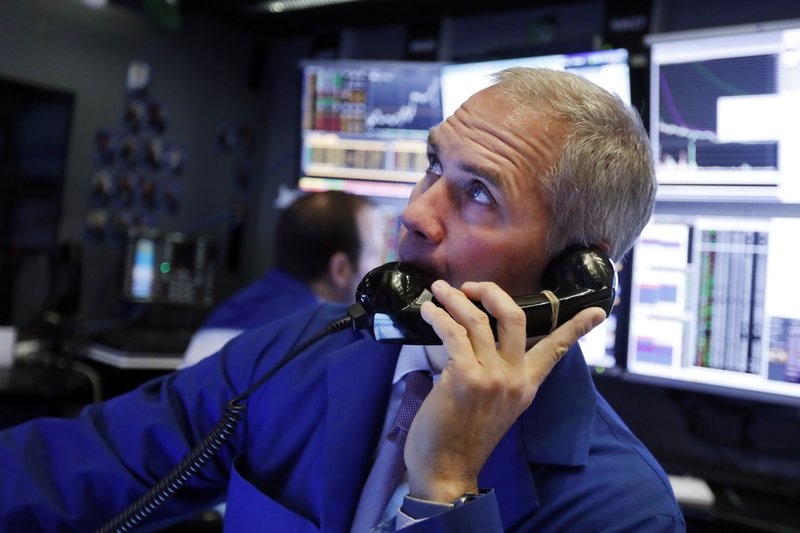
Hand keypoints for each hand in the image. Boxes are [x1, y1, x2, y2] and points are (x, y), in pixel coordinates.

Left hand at [404, 279, 605, 502]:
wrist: (446, 471)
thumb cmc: (462, 438)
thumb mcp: (495, 407)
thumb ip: (498, 376)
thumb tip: (478, 344)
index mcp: (527, 385)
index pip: (557, 349)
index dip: (577, 328)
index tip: (599, 311)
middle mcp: (515, 378)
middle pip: (515, 316)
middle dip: (492, 292)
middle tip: (469, 286)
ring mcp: (493, 377)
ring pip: (478, 319)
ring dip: (454, 299)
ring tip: (438, 290)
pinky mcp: (466, 378)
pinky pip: (453, 332)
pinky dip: (438, 317)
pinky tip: (428, 313)